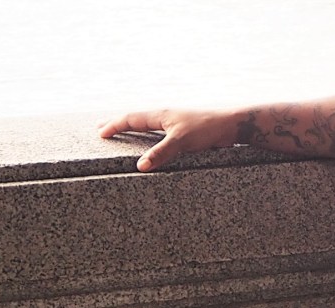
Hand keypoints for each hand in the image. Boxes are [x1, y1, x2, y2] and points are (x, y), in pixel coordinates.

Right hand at [97, 108, 239, 171]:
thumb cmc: (208, 129)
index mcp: (161, 115)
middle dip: (118, 124)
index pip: (130, 119)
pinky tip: (153, 141)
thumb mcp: (182, 142)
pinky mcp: (186, 131)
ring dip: (134, 128)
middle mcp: (166, 116)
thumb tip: (140, 166)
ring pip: (148, 124)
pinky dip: (150, 135)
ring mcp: (176, 123)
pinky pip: (161, 132)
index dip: (114, 126)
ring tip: (123, 132)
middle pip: (136, 118)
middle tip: (102, 128)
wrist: (233, 125)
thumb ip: (161, 153)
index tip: (100, 133)